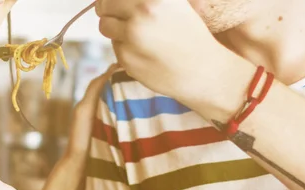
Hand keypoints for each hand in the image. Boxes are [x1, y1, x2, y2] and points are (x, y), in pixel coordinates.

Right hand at [0, 65, 117, 189]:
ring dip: (106, 113)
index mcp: (73, 170)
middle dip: (107, 97)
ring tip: (114, 88)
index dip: (94, 97)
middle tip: (117, 69)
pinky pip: (96, 149)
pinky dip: (99, 131)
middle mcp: (86, 170)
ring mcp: (88, 177)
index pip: (85, 124)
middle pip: (99, 124)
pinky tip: (103, 124)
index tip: (106, 72)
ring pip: (101, 136)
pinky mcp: (87, 184)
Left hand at [96, 0, 245, 110]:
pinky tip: (142, 51)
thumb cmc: (189, 33)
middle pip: (104, 5)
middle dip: (106, 9)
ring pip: (105, 26)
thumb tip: (111, 0)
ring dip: (113, 28)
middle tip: (114, 14)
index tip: (114, 3)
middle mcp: (142, 12)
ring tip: (132, 33)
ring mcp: (132, 36)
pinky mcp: (126, 58)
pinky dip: (123, 46)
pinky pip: (114, 46)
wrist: (200, 69)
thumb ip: (146, 0)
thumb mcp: (174, 3)